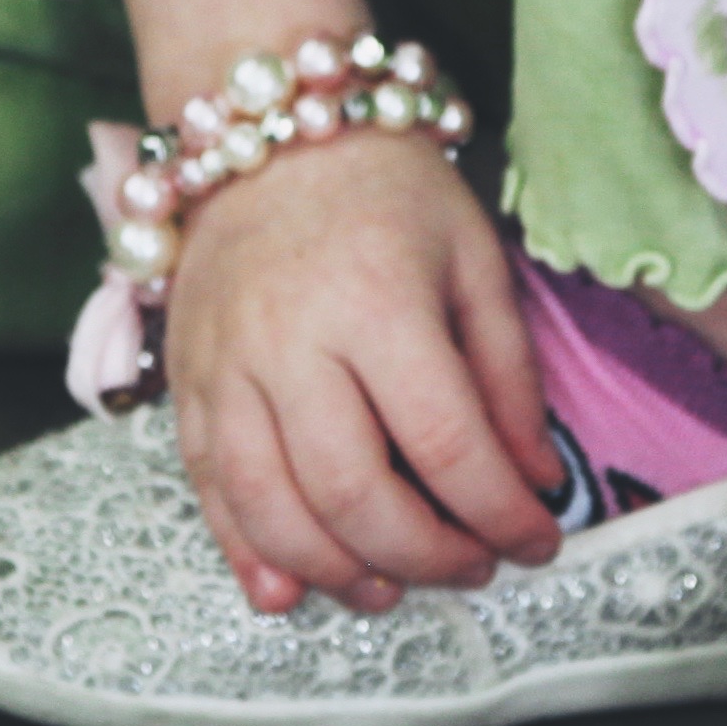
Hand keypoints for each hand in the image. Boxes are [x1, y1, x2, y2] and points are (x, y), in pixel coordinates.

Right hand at [164, 129, 566, 612]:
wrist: (266, 131)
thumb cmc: (386, 188)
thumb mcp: (473, 258)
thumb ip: (508, 375)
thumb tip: (535, 482)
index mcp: (376, 304)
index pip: (445, 444)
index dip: (501, 513)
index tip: (540, 541)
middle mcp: (289, 342)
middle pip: (353, 493)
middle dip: (426, 556)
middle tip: (473, 567)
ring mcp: (225, 367)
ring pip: (271, 508)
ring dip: (337, 572)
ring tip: (391, 588)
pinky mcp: (186, 381)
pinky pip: (206, 488)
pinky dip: (244, 553)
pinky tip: (286, 594)